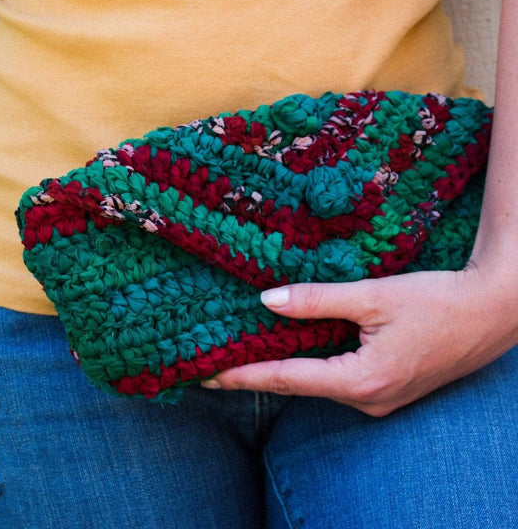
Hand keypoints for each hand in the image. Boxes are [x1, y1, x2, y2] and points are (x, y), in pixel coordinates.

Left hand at [204, 261, 517, 415]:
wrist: (492, 312)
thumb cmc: (438, 302)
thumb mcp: (372, 296)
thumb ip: (316, 300)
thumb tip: (267, 301)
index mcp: (361, 381)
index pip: (286, 378)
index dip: (243, 376)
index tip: (207, 376)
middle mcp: (368, 400)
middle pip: (299, 384)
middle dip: (256, 373)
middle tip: (214, 362)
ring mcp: (380, 399)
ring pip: (318, 381)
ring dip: (283, 367)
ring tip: (243, 352)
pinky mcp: (388, 388)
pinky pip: (338, 378)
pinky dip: (311, 364)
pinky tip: (292, 347)